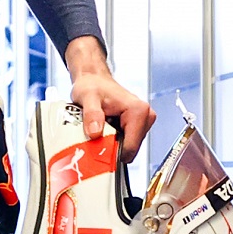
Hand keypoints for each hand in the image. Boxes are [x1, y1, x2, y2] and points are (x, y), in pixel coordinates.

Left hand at [63, 36, 155, 160]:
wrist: (93, 79)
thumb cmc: (92, 85)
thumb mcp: (87, 97)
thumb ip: (92, 114)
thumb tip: (95, 133)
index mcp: (138, 111)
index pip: (130, 148)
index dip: (112, 153)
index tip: (96, 148)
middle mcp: (145, 117)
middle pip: (129, 150)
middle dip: (111, 149)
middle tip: (94, 136)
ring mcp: (143, 123)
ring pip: (127, 148)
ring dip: (111, 145)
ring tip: (98, 130)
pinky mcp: (137, 127)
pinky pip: (125, 144)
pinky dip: (113, 142)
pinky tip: (104, 131)